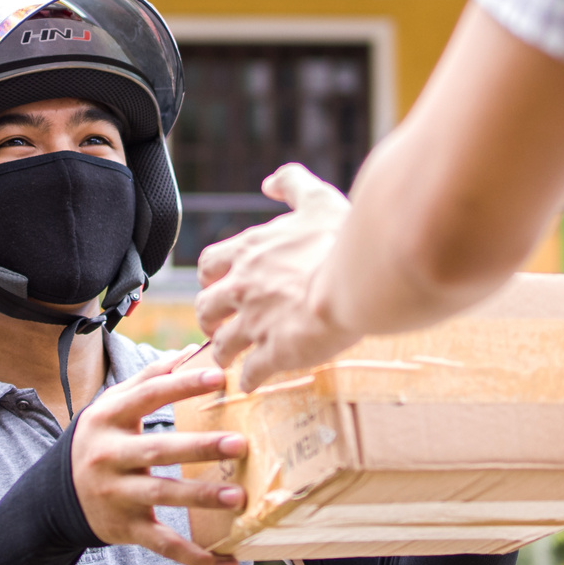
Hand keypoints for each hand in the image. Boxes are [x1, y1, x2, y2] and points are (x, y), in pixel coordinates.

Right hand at [72, 348, 245, 564]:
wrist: (54, 497)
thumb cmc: (100, 441)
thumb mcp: (112, 406)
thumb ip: (149, 378)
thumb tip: (191, 351)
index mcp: (107, 419)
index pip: (147, 396)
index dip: (182, 385)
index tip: (219, 376)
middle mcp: (108, 456)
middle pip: (157, 450)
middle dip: (198, 447)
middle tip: (239, 444)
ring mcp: (117, 495)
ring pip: (162, 496)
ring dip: (200, 497)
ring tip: (237, 496)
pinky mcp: (126, 528)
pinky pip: (164, 543)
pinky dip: (196, 557)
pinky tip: (228, 562)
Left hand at [194, 164, 358, 383]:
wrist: (358, 280)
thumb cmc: (341, 239)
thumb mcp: (317, 200)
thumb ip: (293, 184)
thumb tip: (270, 182)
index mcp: (249, 252)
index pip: (208, 266)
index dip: (210, 279)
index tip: (218, 286)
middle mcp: (243, 287)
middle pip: (205, 307)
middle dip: (209, 319)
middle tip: (218, 326)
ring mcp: (256, 323)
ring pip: (221, 344)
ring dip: (222, 353)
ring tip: (228, 360)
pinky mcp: (274, 353)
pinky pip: (251, 371)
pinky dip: (249, 378)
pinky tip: (253, 383)